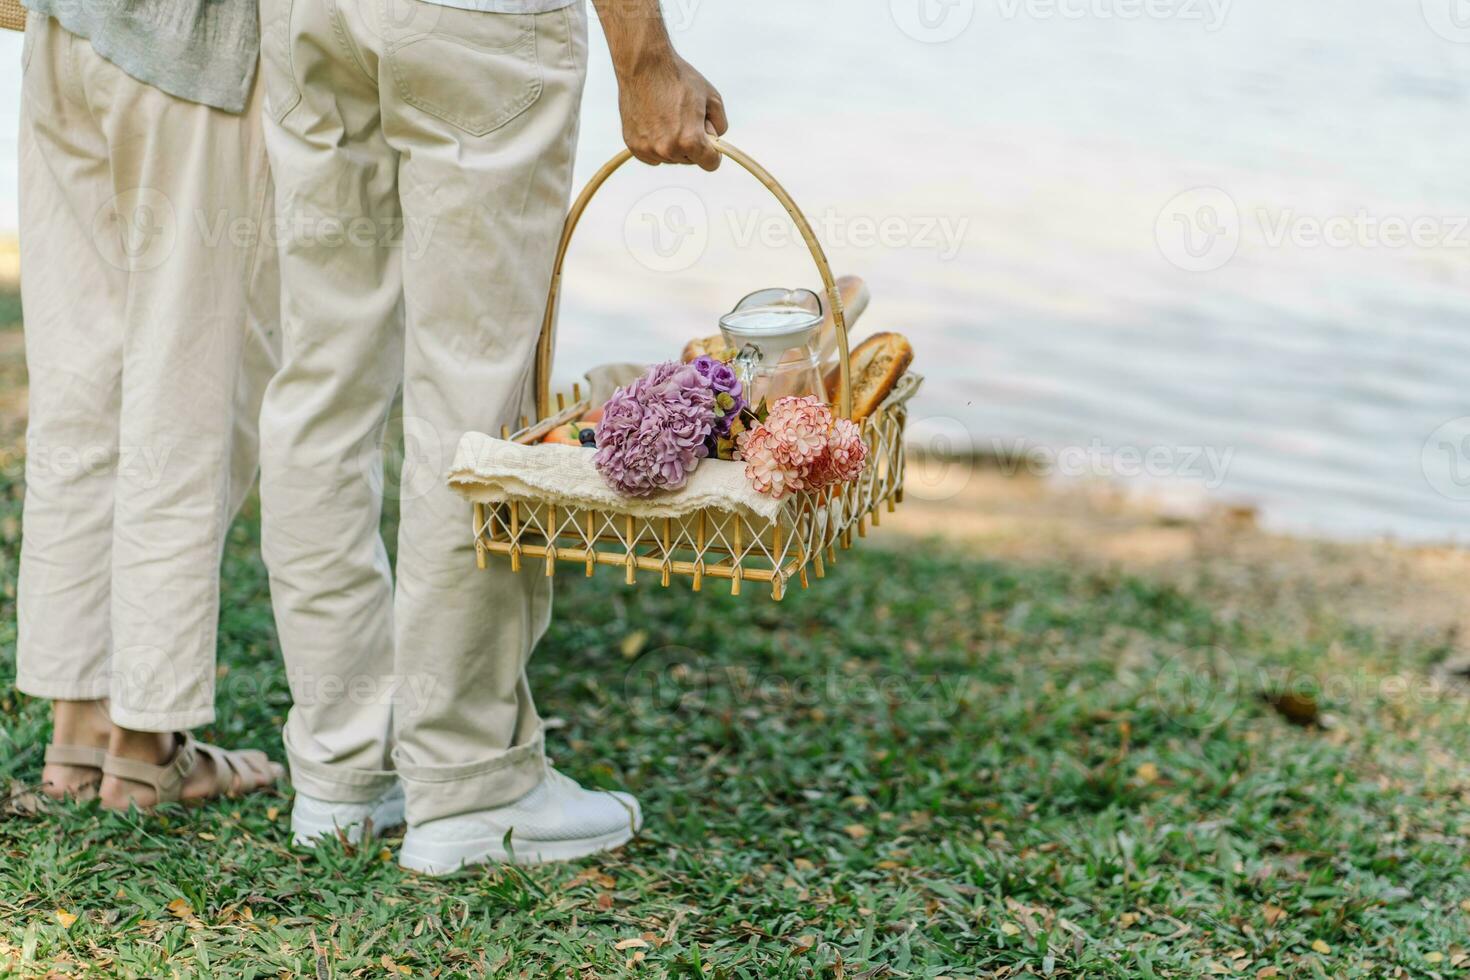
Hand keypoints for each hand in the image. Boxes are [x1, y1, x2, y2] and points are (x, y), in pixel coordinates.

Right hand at [617, 54, 727, 171]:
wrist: (644, 65)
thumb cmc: (679, 78)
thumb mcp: (712, 98)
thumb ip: (720, 125)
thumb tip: (714, 140)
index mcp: (691, 141)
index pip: (711, 164)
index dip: (714, 151)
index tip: (708, 140)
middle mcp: (668, 149)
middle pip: (690, 160)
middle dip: (692, 144)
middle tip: (684, 117)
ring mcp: (649, 149)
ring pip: (671, 158)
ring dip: (673, 144)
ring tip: (668, 116)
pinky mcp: (634, 146)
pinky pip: (653, 156)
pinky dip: (656, 145)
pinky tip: (655, 123)